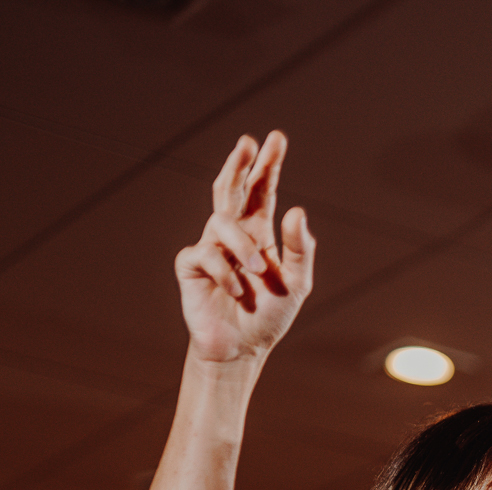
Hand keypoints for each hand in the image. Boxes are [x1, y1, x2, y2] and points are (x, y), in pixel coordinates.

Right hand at [175, 132, 313, 363]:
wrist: (241, 350)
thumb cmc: (269, 316)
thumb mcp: (296, 283)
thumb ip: (300, 248)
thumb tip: (299, 210)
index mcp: (259, 232)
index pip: (263, 191)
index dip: (268, 165)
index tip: (276, 138)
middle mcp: (233, 235)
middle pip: (232, 189)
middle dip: (239, 164)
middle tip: (248, 142)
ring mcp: (210, 248)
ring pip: (222, 222)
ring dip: (243, 246)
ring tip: (258, 272)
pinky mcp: (191, 266)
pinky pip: (206, 256)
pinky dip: (226, 274)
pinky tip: (237, 292)